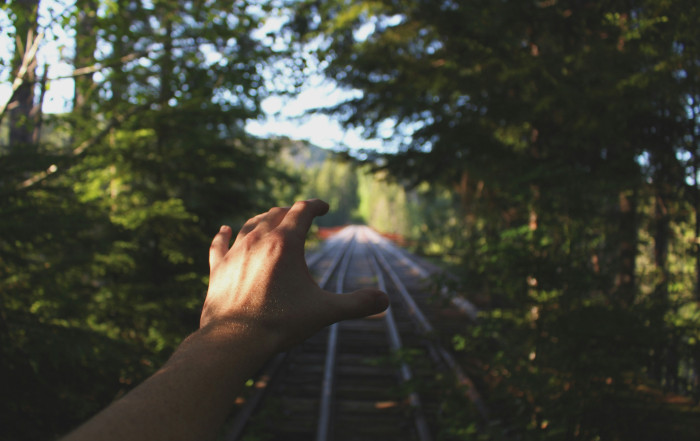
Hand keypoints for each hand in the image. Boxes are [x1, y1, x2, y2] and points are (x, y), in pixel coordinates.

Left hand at [201, 199, 388, 349]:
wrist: (234, 340)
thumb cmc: (281, 324)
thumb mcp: (324, 312)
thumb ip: (356, 304)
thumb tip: (385, 300)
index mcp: (286, 243)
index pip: (302, 210)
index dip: (315, 205)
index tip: (324, 207)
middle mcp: (258, 240)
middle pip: (276, 213)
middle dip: (292, 211)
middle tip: (301, 216)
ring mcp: (235, 252)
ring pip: (250, 224)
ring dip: (264, 219)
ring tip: (271, 219)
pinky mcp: (218, 268)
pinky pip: (220, 244)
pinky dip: (224, 235)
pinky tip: (224, 229)